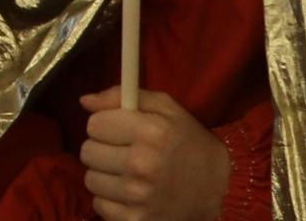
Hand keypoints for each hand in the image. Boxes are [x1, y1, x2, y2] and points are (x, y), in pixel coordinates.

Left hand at [77, 88, 228, 220]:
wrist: (220, 188)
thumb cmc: (189, 142)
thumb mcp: (166, 108)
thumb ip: (121, 97)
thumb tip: (84, 101)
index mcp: (149, 132)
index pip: (94, 124)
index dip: (105, 124)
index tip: (119, 130)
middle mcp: (141, 164)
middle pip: (87, 152)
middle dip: (102, 149)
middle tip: (122, 152)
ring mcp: (137, 196)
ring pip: (90, 180)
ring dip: (104, 175)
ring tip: (127, 173)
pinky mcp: (135, 220)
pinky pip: (99, 205)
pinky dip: (111, 199)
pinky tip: (130, 193)